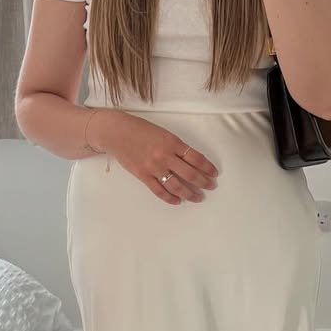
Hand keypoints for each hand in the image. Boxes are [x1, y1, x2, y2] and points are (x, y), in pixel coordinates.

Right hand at [101, 111, 219, 205]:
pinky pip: (159, 190)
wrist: (116, 132)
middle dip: (203, 182)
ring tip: (198, 198)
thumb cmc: (139, 129)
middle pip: (190, 174)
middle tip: (211, 187)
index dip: (208, 168)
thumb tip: (191, 161)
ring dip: (190, 194)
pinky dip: (170, 198)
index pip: (197, 158)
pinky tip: (178, 201)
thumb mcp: (163, 133)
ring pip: (177, 186)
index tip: (214, 173)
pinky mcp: (143, 176)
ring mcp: (154, 167)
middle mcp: (165, 156)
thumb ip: (176, 147)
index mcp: (173, 142)